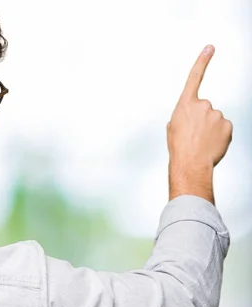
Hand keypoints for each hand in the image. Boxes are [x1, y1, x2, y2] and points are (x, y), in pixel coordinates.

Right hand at [166, 45, 232, 203]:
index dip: (202, 61)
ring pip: (215, 119)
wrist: (190, 162)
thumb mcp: (173, 126)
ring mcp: (217, 114)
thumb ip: (184, 114)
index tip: (210, 48)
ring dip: (210, 129)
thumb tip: (195, 115)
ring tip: (201, 141)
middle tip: (194, 135)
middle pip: (205, 108)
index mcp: (186, 104)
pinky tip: (211, 144)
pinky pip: (224, 128)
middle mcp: (203, 105)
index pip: (195, 77)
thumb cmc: (179, 147)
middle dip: (202, 120)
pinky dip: (219, 135)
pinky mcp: (227, 124)